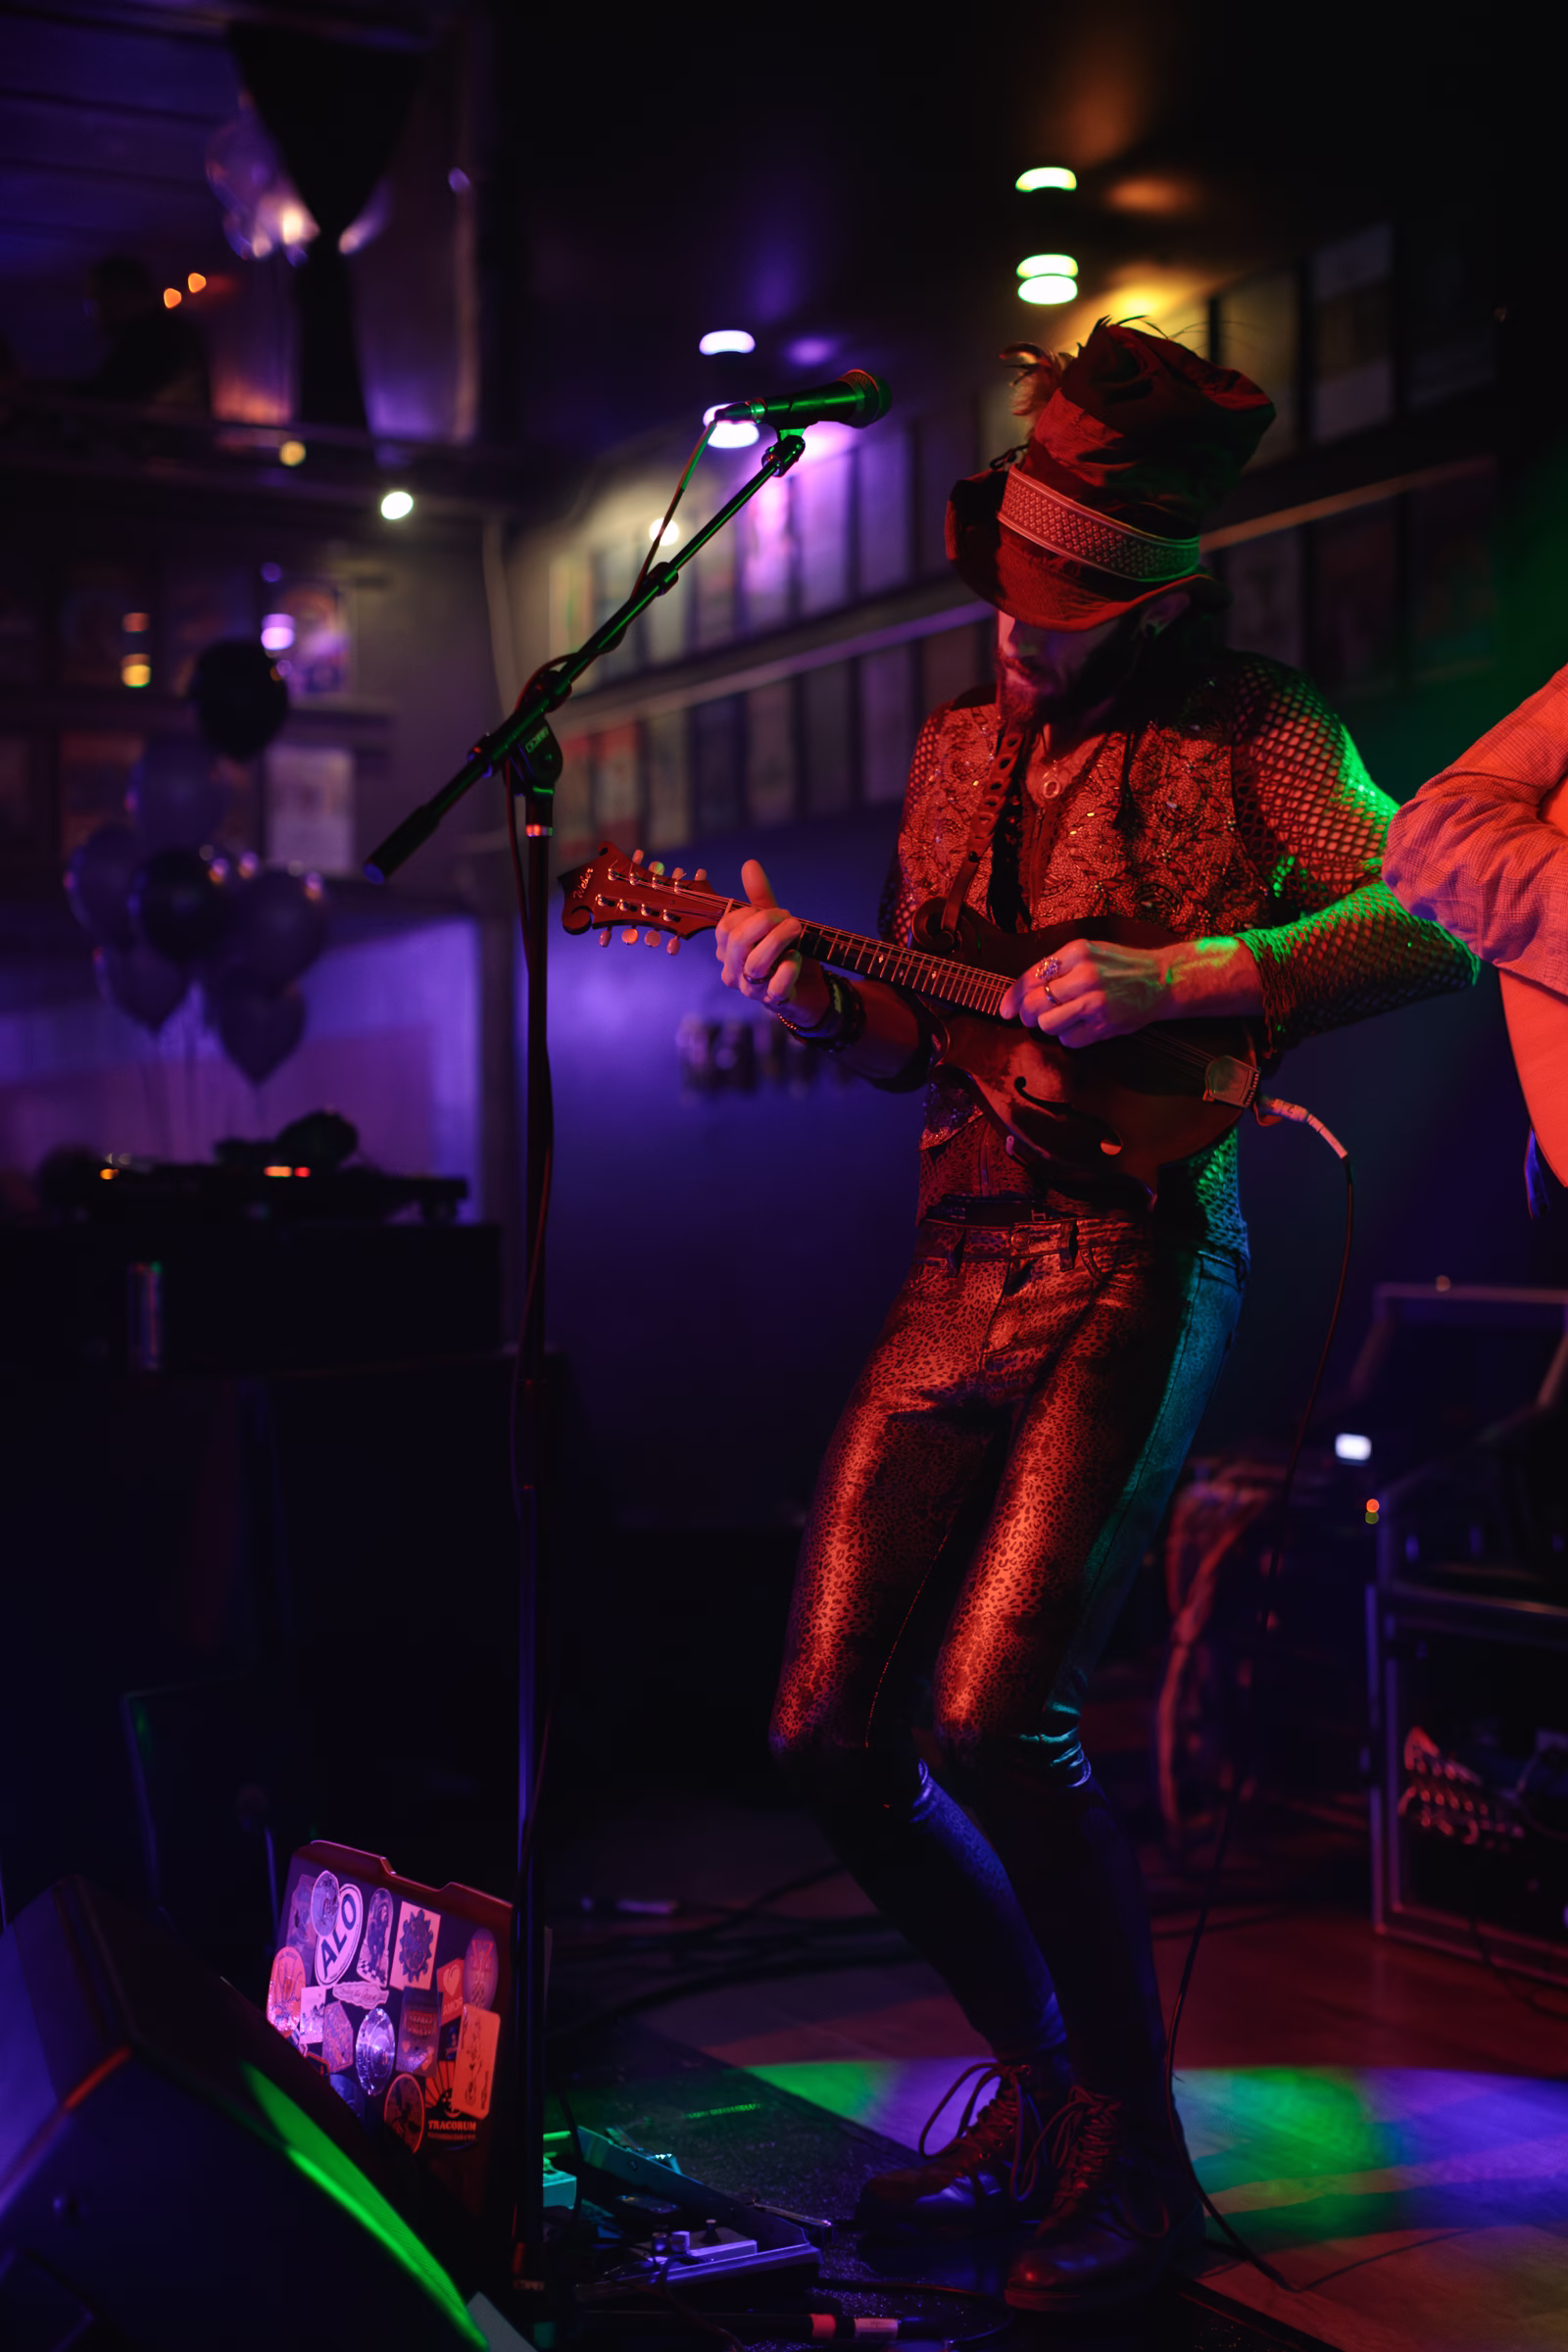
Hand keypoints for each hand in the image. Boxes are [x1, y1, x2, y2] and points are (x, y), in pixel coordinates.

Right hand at [715, 858, 827, 1018]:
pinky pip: (777, 985)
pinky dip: (790, 967)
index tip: (774, 911)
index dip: (751, 914)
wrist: (810, 989)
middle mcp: (734, 971)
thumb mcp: (774, 924)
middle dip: (766, 922)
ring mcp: (751, 989)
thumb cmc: (786, 954)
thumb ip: (760, 897)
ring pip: (756, 963)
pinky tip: (798, 958)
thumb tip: (749, 864)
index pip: (726, 927)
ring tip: (798, 929)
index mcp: (728, 951)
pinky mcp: (773, 1001)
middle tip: (789, 917)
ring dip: (780, 940)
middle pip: (737, 942)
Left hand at [1000, 937, 1173, 1044]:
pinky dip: (1069, 1037)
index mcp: (1076, 953)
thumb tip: (1021, 992)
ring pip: (1048, 1025)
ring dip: (1050, 1026)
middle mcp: (1084, 976)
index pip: (1030, 978)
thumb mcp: (1089, 952)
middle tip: (1032, 1018)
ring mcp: (1095, 1002)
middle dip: (1028, 1015)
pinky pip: (1068, 1040)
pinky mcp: (1104, 1025)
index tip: (1005, 1010)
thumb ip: (1057, 966)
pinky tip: (1082, 1027)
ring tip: (1063, 1019)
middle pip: (1034, 1005)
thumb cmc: (1122, 966)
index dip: (1012, 997)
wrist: (1162, 980)